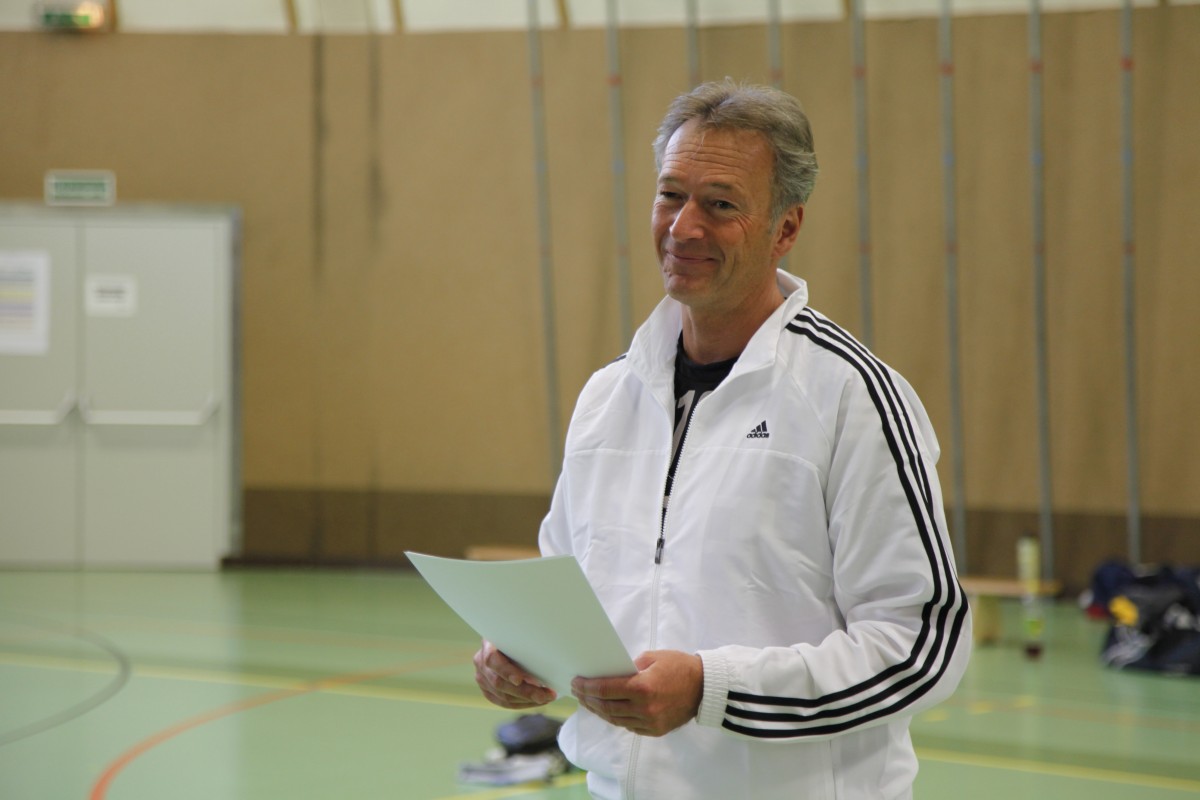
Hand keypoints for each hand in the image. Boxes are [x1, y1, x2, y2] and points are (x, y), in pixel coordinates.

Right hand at [473, 639, 556, 708]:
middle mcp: (480, 662)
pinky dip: (522, 704)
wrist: (507, 642)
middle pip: (499, 683)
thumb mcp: (521, 637)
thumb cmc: (519, 637)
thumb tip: (544, 665)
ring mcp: (482, 678)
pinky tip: (536, 701)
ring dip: (527, 700)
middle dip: (525, 691)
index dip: (505, 671)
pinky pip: (504, 702)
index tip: (519, 680)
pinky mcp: (487, 690)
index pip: (492, 660)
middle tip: (545, 694)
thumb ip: (527, 647)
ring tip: (546, 697)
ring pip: (503, 696)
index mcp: (488, 644)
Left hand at [571, 650, 702, 736]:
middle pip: (606, 707)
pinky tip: (607, 710)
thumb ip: (629, 667)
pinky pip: (628, 726)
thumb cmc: (679, 666)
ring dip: (599, 710)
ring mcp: (650, 722)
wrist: (705, 687)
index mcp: (642, 687)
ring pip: (615, 720)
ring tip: (588, 701)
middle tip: (578, 691)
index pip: (605, 690)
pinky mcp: (655, 731)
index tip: (576, 682)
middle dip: (588, 699)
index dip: (587, 687)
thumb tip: (609, 674)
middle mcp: (644, 708)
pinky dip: (615, 718)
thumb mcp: (652, 657)